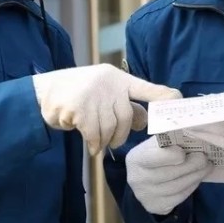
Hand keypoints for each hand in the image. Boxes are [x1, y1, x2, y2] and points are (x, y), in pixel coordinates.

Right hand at [31, 64, 181, 154]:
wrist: (45, 91)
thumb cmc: (80, 95)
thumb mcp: (104, 95)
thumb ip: (125, 106)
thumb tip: (146, 121)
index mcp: (118, 79)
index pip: (146, 87)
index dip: (163, 96)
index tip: (178, 100)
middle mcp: (108, 83)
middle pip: (127, 118)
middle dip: (121, 135)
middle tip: (111, 141)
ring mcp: (93, 94)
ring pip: (110, 129)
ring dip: (104, 140)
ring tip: (96, 140)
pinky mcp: (78, 108)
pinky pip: (94, 134)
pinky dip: (93, 143)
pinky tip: (89, 143)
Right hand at [126, 138, 210, 215]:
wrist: (142, 178)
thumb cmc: (154, 155)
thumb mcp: (155, 144)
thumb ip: (169, 139)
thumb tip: (193, 134)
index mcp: (136, 158)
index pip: (155, 157)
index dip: (172, 155)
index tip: (184, 151)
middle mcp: (137, 179)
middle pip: (169, 173)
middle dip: (192, 165)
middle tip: (205, 158)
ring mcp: (146, 195)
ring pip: (177, 187)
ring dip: (196, 176)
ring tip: (207, 166)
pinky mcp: (155, 206)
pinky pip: (178, 197)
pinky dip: (191, 187)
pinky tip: (197, 178)